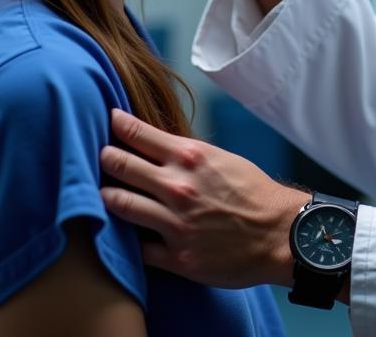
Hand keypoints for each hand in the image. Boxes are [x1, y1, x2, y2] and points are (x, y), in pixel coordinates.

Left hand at [100, 109, 305, 288]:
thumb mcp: (222, 159)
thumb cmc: (254, 192)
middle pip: (122, 166)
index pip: (141, 135)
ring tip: (100, 193)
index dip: (119, 126)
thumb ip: (188, 156)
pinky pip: (137, 247)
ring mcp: (175, 223)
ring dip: (106, 197)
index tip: (108, 120)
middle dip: (104, 158)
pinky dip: (127, 239)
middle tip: (96, 156)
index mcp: (192, 157)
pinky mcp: (177, 256)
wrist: (279, 233)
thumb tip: (158, 149)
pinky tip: (122, 234)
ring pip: (120, 205)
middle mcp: (179, 186)